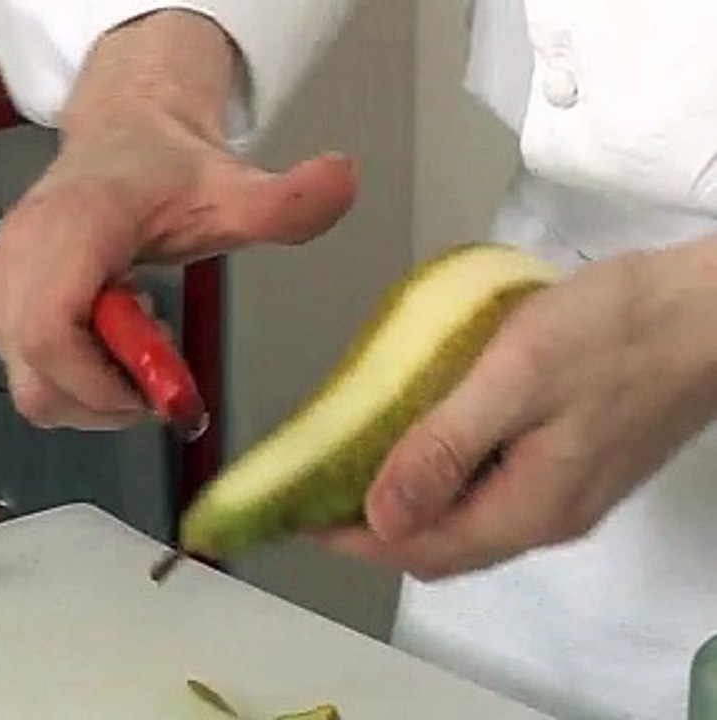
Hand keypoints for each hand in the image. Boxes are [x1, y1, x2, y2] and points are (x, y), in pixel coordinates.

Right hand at [0, 11, 356, 429]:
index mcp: (71, 227)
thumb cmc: (166, 170)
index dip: (104, 385)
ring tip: (136, 340)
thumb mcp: (236, 189)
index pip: (50, 334)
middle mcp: (17, 255)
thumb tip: (345, 182)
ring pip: (31, 388)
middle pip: (40, 381)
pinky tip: (107, 339)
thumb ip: (288, 200)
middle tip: (157, 369)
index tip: (160, 389)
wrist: (122, 141)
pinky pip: (23, 374)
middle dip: (108, 399)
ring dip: (94, 391)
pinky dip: (71, 379)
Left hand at [319, 236, 716, 578]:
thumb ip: (443, 449)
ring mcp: (566, 490)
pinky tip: (428, 434)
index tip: (302, 514)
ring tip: (361, 459)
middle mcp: (546, 515)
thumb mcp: (513, 380)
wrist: (711, 310)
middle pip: (444, 543)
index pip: (422, 550)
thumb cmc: (612, 332)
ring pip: (468, 516)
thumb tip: (379, 517)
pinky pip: (494, 485)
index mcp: (528, 508)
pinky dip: (448, 473)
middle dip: (377, 524)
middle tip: (323, 484)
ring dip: (411, 499)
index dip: (355, 540)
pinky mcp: (576, 459)